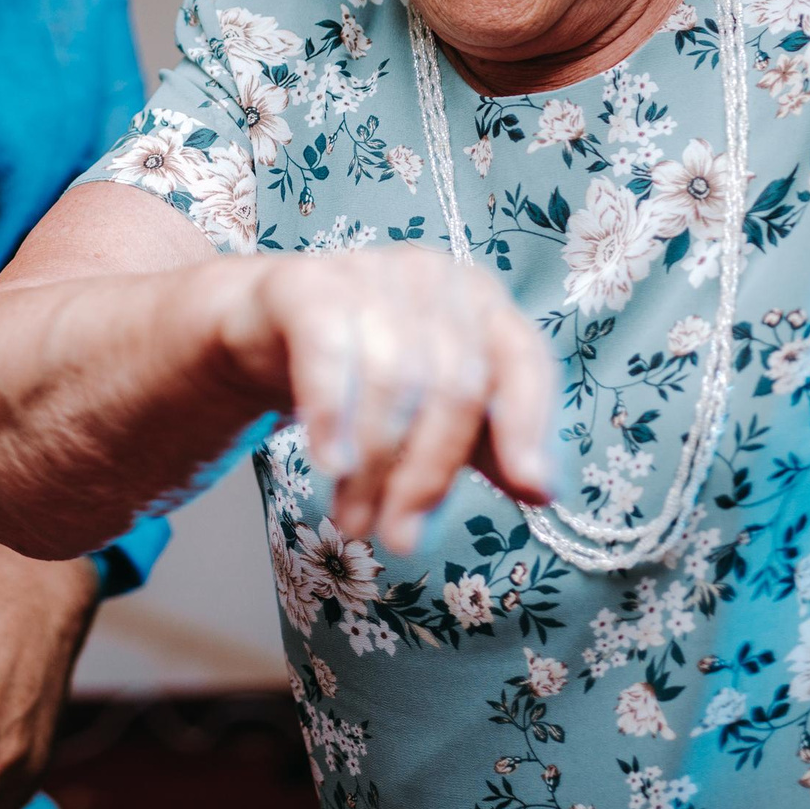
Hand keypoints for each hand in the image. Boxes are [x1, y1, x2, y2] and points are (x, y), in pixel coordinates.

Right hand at [218, 249, 555, 552]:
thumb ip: (490, 446)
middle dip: (429, 473)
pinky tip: (332, 464)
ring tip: (355, 520)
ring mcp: (370, 271)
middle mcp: (434, 277)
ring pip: (392, 378)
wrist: (266, 328)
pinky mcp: (305, 282)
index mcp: (482, 302)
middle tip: (400, 537)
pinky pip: (327, 349)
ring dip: (375, 465)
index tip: (531, 492)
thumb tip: (542, 491)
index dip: (530, 425)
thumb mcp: (435, 412)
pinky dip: (333, 414)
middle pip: (455, 385)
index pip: (523, 360)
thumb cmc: (367, 369)